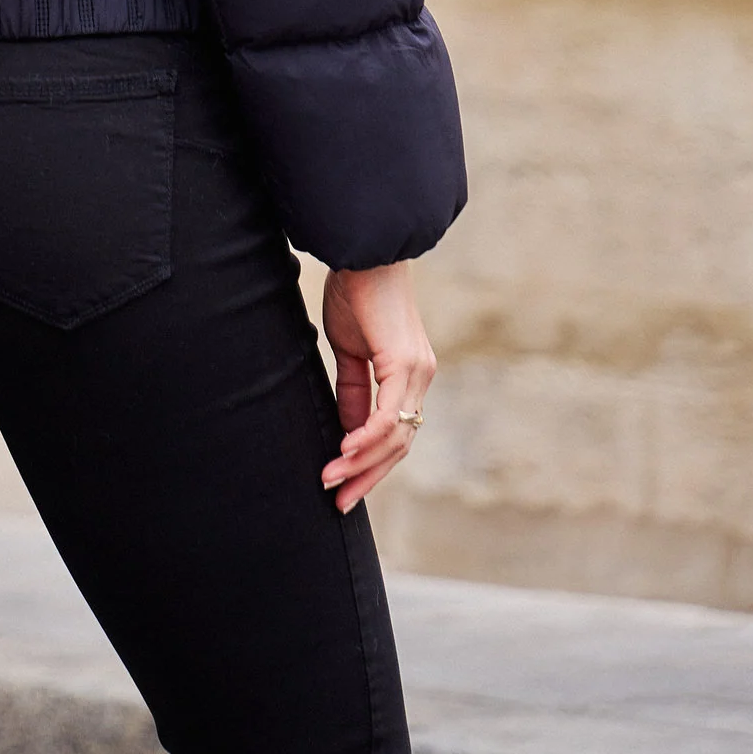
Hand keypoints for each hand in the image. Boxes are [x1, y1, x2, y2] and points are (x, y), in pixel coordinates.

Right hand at [319, 261, 434, 513]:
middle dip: (368, 476)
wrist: (364, 252)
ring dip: (361, 462)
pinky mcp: (405, 363)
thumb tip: (348, 431)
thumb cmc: (356, 291)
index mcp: (411, 375)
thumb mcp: (349, 348)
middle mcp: (422, 377)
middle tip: (339, 501)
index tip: (344, 486)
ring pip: (396, 436)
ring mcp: (418, 372)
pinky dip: (366, 437)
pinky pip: (388, 414)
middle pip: (400, 444)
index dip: (371, 463)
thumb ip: (353, 389)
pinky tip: (344, 451)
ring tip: (331, 480)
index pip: (396, 433)